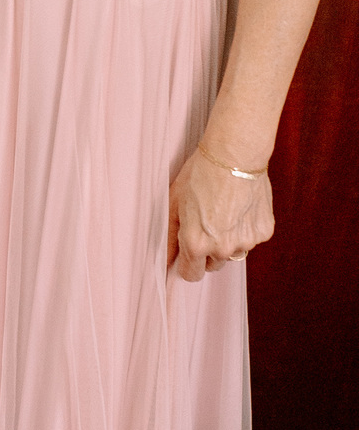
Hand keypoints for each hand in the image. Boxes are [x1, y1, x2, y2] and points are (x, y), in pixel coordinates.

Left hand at [168, 147, 273, 280]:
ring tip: (224, 210)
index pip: (190, 274)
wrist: (234, 154)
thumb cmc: (200, 174)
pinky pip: (251, 238)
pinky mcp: (263, 233)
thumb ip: (169, 235)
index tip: (187, 254)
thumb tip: (166, 259)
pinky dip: (246, 227)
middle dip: (207, 250)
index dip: (187, 264)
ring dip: (228, 239)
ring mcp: (245, 242)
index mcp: (196, 244)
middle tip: (206, 222)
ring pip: (233, 251)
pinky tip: (240, 205)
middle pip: (212, 265)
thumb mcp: (174, 201)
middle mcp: (221, 249)